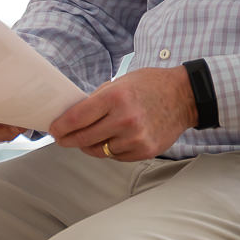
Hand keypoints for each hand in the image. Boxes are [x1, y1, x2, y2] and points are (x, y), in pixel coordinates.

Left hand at [49, 66, 196, 161]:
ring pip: (99, 151)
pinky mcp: (146, 151)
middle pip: (84, 138)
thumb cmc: (149, 85)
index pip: (77, 118)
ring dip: (88, 146)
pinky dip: (109, 150)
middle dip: (68, 139)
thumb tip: (73, 115)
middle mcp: (125, 120)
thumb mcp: (120, 82)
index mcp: (115, 98)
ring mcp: (136, 138)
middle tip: (61, 138)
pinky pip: (117, 156)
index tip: (53, 129)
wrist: (185, 97)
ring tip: (83, 140)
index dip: (60, 126)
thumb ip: (97, 99)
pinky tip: (108, 141)